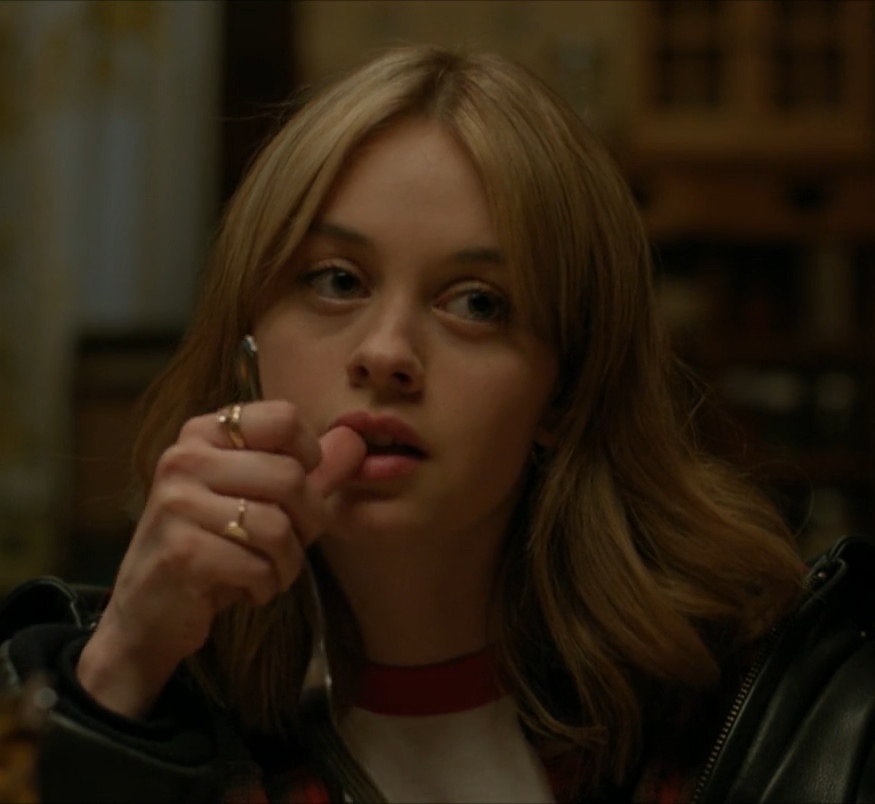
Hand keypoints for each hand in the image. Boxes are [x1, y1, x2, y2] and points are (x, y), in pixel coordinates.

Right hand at [75, 401, 365, 717]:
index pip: (283, 417)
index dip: (308, 456)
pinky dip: (265, 586)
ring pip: (277, 525)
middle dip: (307, 522)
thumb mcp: (267, 499)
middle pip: (290, 476)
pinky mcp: (181, 551)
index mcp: (206, 433)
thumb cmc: (217, 546)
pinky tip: (247, 589)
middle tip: (289, 545)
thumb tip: (356, 439)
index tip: (299, 487)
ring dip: (287, 562)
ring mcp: (177, 503)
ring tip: (268, 570)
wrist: (150, 611)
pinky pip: (257, 565)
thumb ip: (313, 469)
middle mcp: (185, 458)